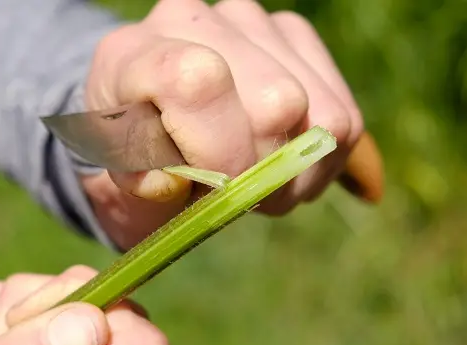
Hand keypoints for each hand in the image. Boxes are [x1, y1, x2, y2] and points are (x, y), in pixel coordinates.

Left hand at [81, 0, 365, 249]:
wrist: (150, 123)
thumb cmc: (136, 163)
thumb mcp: (122, 187)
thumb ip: (139, 190)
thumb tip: (170, 185)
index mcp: (135, 54)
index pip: (200, 83)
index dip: (222, 150)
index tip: (218, 192)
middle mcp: (196, 21)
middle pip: (277, 103)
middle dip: (267, 175)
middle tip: (243, 201)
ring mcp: (252, 21)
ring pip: (323, 114)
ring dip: (301, 174)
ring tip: (263, 187)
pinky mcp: (294, 36)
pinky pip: (344, 114)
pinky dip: (323, 160)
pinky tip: (285, 165)